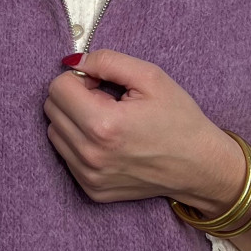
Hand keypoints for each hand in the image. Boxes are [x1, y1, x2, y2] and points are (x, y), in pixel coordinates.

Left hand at [44, 48, 247, 212]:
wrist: (199, 166)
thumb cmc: (179, 119)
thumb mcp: (151, 77)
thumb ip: (107, 61)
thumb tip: (73, 61)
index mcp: (103, 125)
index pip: (58, 88)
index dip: (80, 78)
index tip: (102, 84)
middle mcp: (90, 155)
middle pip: (51, 109)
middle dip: (74, 97)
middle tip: (107, 100)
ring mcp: (89, 177)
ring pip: (54, 133)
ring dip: (74, 120)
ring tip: (109, 121)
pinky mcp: (91, 190)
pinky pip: (67, 156)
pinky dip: (80, 143)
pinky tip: (109, 141)